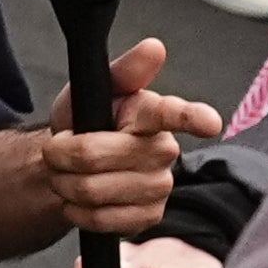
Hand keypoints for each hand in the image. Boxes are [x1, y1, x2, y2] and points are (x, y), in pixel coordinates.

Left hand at [24, 34, 224, 238]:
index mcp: (152, 114)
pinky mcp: (148, 217)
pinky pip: (100, 219)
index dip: (192, 117)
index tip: (210, 122)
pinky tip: (77, 199)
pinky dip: (75, 210)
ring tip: (65, 172)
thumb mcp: (94, 89)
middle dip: (61, 154)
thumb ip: (123, 71)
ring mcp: (158, 186)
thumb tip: (154, 48)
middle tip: (58, 149)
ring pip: (92, 190)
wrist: (71, 165)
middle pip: (95, 156)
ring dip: (63, 182)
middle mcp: (164, 150)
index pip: (176, 114)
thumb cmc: (88, 120)